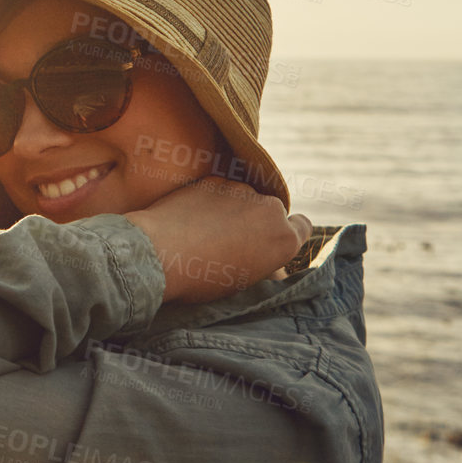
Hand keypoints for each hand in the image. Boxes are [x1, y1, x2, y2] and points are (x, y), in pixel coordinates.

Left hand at [124, 176, 310, 304]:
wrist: (159, 253)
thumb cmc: (200, 278)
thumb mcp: (241, 283)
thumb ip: (263, 265)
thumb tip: (271, 266)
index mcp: (284, 239)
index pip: (302, 226)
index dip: (285, 232)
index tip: (267, 240)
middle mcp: (271, 209)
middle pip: (270, 211)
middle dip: (254, 221)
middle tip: (227, 240)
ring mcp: (242, 190)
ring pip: (243, 198)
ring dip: (231, 208)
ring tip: (202, 231)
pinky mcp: (214, 179)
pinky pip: (218, 190)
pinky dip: (209, 200)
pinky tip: (189, 218)